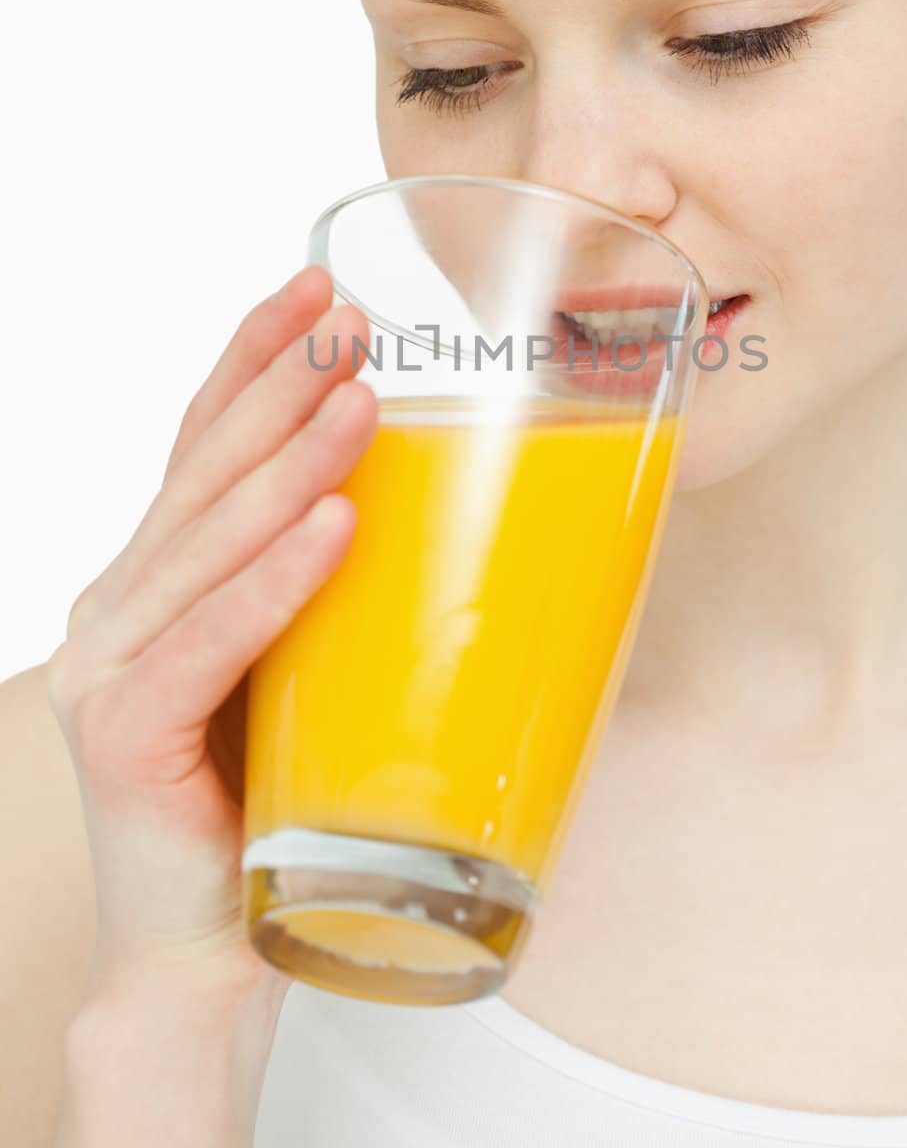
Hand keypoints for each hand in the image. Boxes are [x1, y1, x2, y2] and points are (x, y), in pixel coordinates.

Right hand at [47, 265, 377, 1005]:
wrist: (215, 953)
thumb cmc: (278, 797)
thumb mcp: (307, 662)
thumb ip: (334, 588)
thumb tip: (463, 509)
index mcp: (161, 579)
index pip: (200, 442)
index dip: (253, 358)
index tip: (317, 285)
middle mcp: (120, 605)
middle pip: (203, 470)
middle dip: (280, 382)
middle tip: (351, 314)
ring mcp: (109, 666)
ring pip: (207, 540)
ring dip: (290, 461)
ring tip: (361, 396)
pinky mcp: (123, 735)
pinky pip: (208, 641)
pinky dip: (273, 580)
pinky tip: (335, 524)